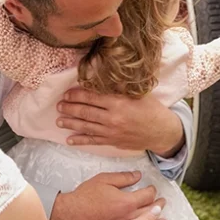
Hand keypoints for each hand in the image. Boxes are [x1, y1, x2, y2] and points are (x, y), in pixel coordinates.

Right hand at [49, 171, 166, 219]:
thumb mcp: (104, 180)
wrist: (71, 215)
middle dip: (158, 206)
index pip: (148, 196)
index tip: (152, 188)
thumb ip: (123, 178)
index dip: (152, 190)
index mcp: (127, 202)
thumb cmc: (86, 196)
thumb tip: (137, 176)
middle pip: (150, 212)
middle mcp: (128, 217)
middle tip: (162, 202)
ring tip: (163, 219)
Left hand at [56, 89, 184, 157]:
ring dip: (71, 123)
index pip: (93, 97)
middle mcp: (113, 118)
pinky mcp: (113, 142)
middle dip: (70, 108)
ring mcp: (111, 132)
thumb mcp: (138, 94)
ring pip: (86, 127)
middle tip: (59, 105)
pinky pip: (93, 141)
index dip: (77, 95)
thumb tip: (103, 78)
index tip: (67, 93)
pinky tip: (70, 140)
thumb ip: (120, 88)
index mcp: (118, 103)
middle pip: (86, 112)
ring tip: (59, 120)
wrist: (161, 132)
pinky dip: (80, 141)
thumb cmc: (151, 109)